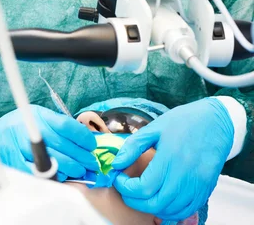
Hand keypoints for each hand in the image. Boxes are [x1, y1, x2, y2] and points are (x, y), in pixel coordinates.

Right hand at [0, 105, 97, 181]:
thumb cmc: (19, 126)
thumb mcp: (37, 116)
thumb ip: (56, 124)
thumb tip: (82, 137)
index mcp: (39, 115)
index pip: (66, 125)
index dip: (82, 136)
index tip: (91, 144)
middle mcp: (31, 129)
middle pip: (63, 146)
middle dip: (81, 156)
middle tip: (91, 162)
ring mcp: (22, 147)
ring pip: (54, 161)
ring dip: (71, 168)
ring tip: (80, 170)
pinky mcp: (17, 163)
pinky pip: (40, 173)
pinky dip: (54, 176)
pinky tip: (62, 175)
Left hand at [112, 98, 233, 220]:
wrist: (215, 121)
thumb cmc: (184, 121)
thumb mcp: (155, 127)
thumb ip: (133, 146)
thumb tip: (116, 164)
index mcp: (170, 157)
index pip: (144, 187)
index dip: (126, 187)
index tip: (119, 178)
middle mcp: (185, 175)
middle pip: (155, 203)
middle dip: (134, 200)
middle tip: (126, 189)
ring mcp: (197, 185)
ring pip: (170, 211)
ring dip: (151, 207)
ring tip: (141, 194)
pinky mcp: (205, 190)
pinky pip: (186, 211)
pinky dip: (170, 211)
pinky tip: (161, 200)